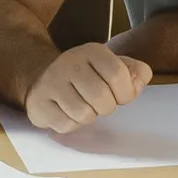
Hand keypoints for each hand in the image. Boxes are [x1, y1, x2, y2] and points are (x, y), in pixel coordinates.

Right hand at [25, 43, 151, 133]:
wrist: (41, 76)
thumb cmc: (85, 76)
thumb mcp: (112, 65)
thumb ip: (134, 72)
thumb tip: (138, 83)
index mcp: (92, 51)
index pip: (118, 74)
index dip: (125, 93)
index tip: (120, 95)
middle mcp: (70, 63)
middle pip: (102, 98)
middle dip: (106, 107)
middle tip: (100, 103)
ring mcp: (51, 83)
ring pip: (83, 114)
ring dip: (88, 116)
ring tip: (83, 106)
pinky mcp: (38, 103)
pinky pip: (66, 125)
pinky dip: (71, 124)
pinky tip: (67, 112)